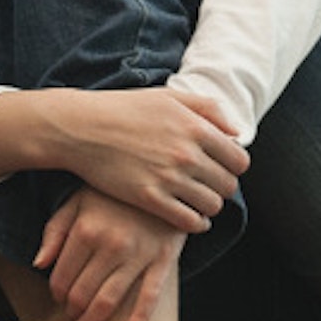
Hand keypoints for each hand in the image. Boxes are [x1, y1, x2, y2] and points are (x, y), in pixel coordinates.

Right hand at [20, 87, 248, 229]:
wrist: (81, 128)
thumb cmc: (124, 109)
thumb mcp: (169, 97)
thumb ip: (208, 109)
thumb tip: (237, 132)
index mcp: (195, 127)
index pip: (239, 160)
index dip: (233, 167)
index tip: (221, 168)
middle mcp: (186, 154)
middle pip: (228, 185)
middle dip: (222, 187)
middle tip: (207, 186)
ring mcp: (168, 178)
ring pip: (212, 206)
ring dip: (208, 206)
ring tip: (196, 201)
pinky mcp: (150, 199)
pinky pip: (189, 221)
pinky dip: (194, 223)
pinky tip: (187, 217)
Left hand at [37, 186, 183, 320]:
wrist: (161, 172)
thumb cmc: (112, 190)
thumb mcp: (77, 200)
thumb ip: (55, 231)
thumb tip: (39, 264)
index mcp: (86, 229)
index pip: (61, 279)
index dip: (55, 295)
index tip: (58, 298)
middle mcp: (111, 245)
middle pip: (82, 295)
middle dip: (71, 313)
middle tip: (70, 318)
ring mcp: (139, 255)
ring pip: (109, 302)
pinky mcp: (163, 260)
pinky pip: (149, 298)